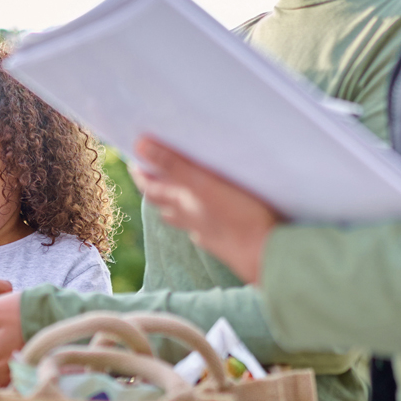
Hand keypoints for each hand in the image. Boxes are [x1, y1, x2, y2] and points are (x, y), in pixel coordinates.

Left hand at [131, 136, 279, 283]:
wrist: (266, 254)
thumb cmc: (237, 216)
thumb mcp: (202, 183)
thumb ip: (172, 165)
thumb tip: (140, 145)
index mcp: (183, 203)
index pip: (152, 188)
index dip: (141, 176)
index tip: (134, 164)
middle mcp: (191, 220)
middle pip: (165, 206)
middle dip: (156, 192)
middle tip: (151, 180)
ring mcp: (208, 235)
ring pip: (185, 221)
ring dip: (176, 211)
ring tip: (173, 202)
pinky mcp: (226, 244)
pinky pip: (206, 234)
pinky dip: (200, 225)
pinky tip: (205, 224)